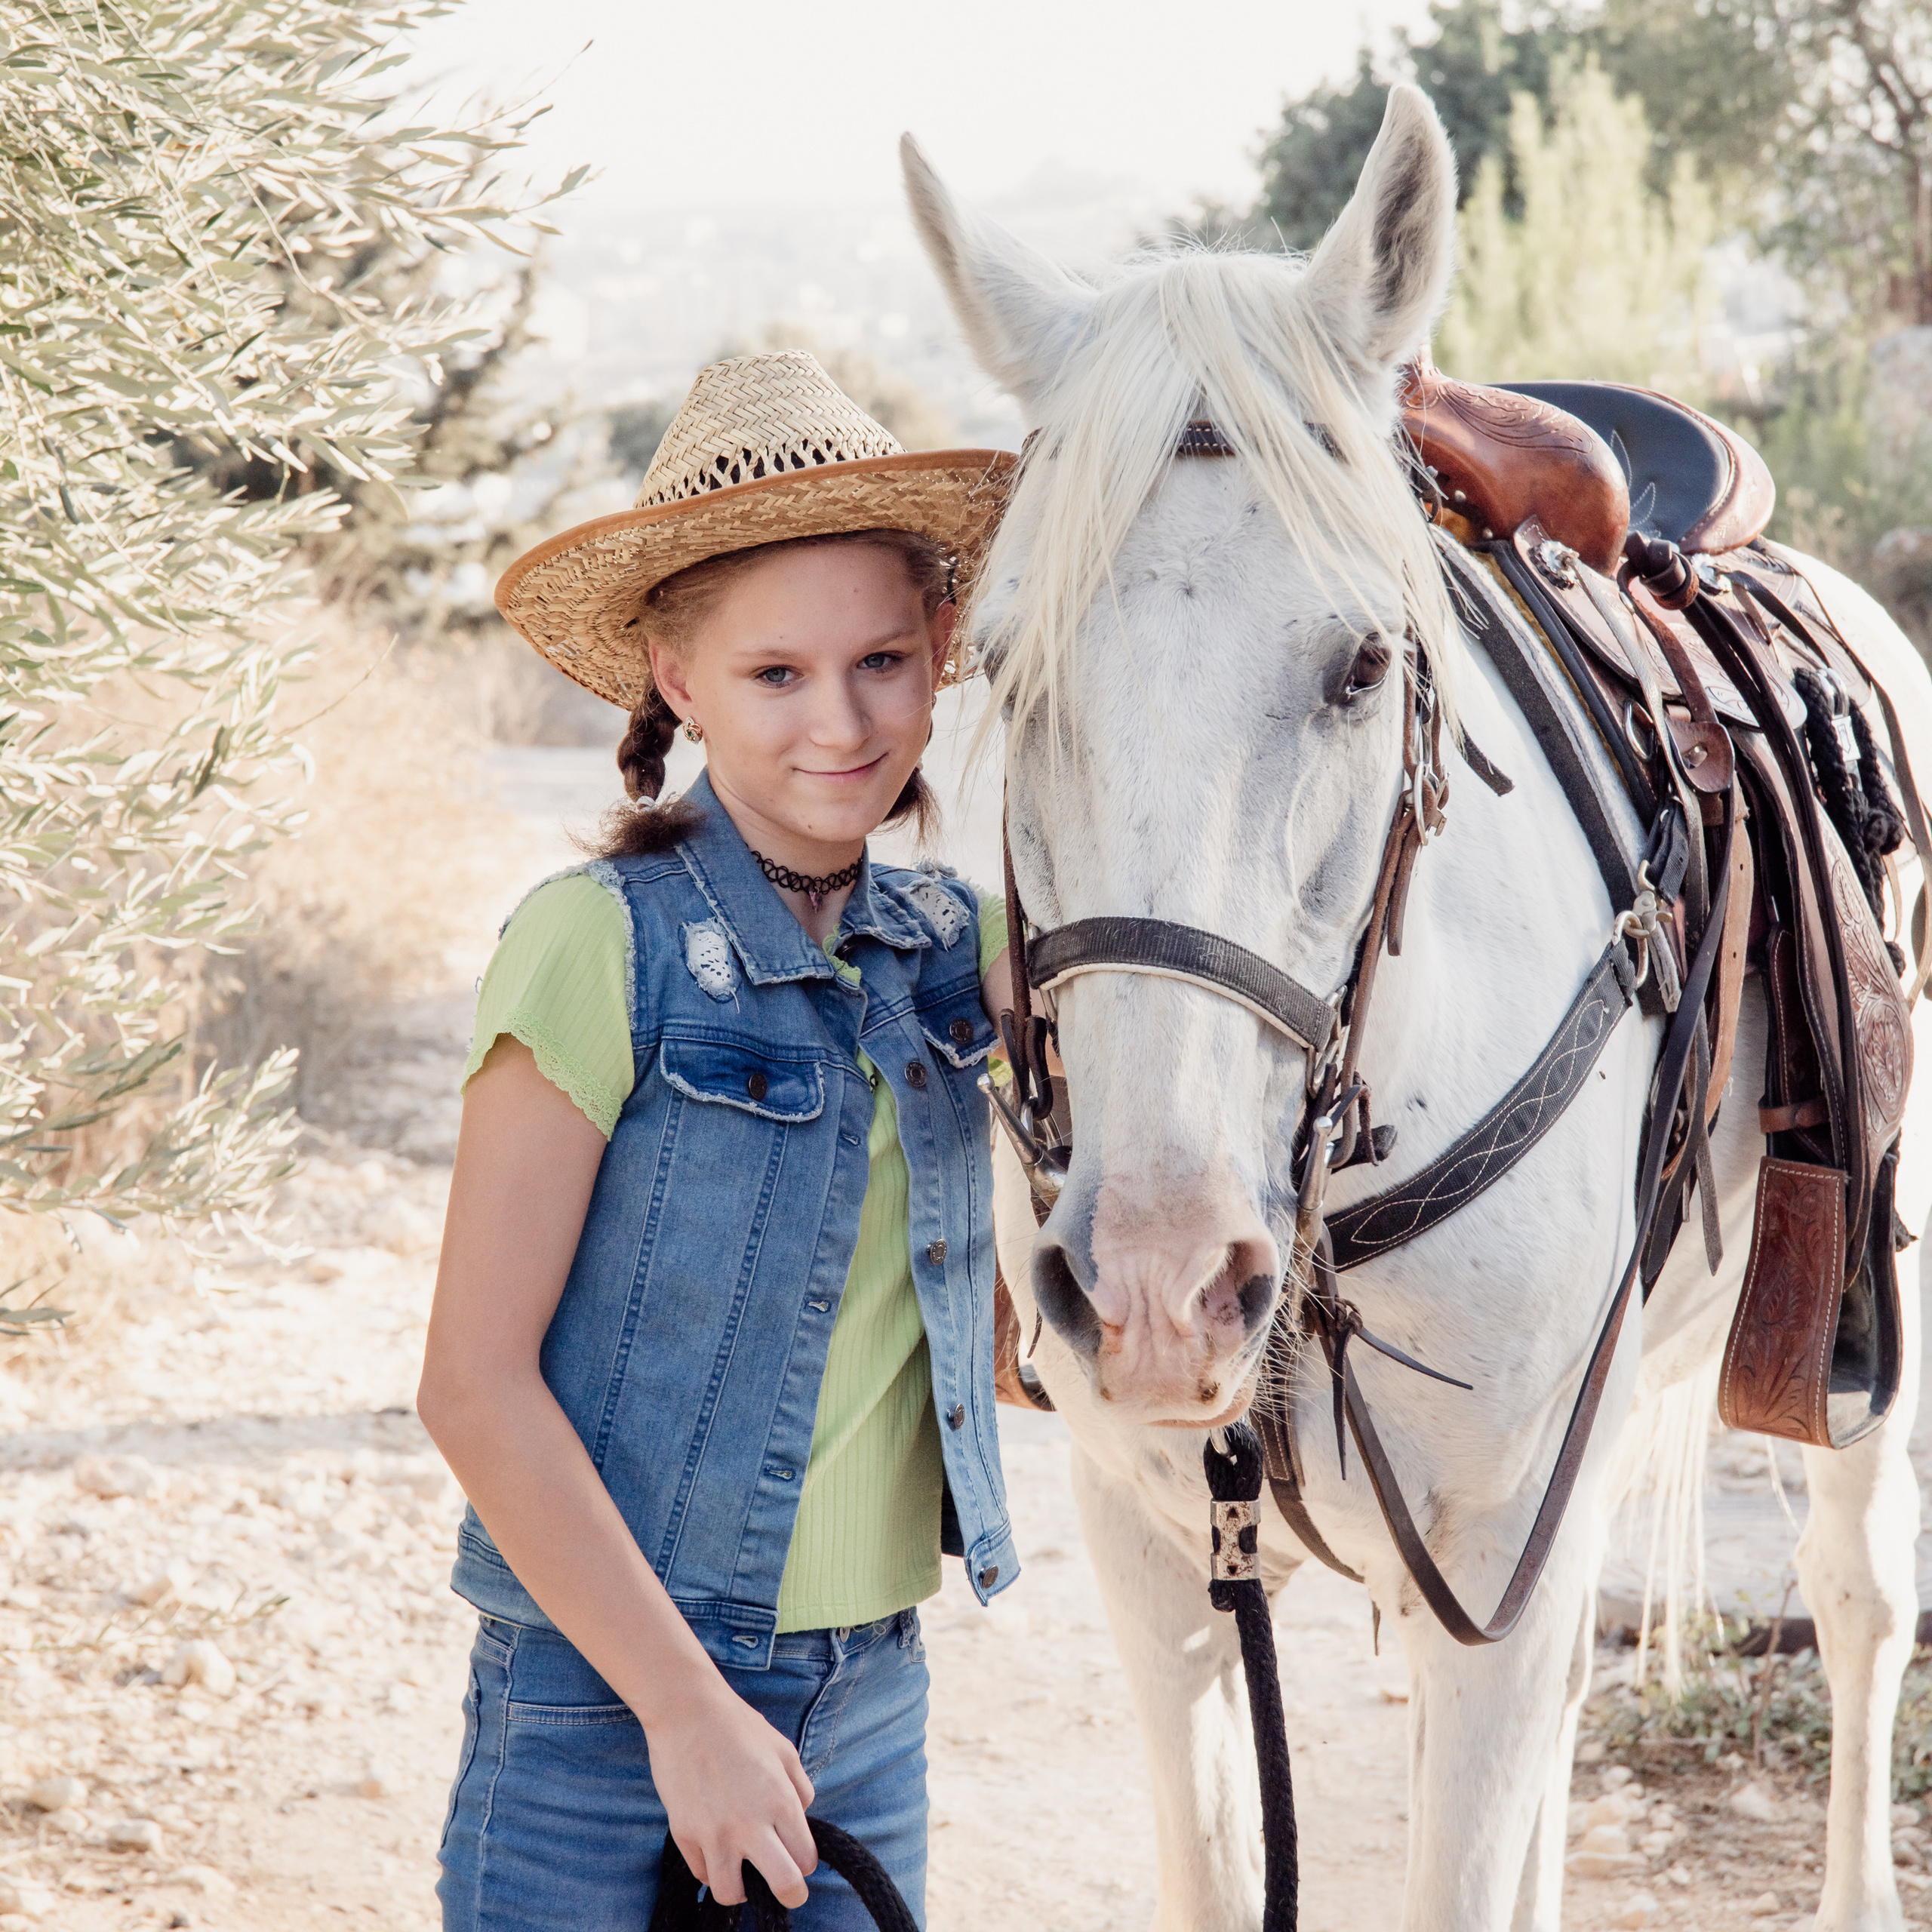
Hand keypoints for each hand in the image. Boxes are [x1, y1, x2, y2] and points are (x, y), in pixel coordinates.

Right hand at [647, 1677, 817, 1908]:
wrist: (687, 1711)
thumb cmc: (739, 1727)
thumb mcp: (784, 1749)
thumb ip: (800, 1788)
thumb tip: (802, 1819)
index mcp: (780, 1801)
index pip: (806, 1860)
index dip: (805, 1863)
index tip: (797, 1856)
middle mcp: (751, 1824)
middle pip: (785, 1886)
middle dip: (791, 1894)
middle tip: (785, 1888)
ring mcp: (714, 1833)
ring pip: (732, 1895)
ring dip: (740, 1889)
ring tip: (741, 1872)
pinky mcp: (684, 1834)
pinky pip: (702, 1874)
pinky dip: (711, 1869)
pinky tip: (715, 1849)